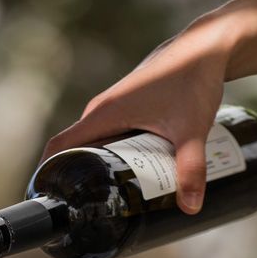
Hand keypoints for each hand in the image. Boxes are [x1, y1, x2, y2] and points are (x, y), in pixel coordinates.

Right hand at [41, 18, 230, 214]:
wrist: (209, 46)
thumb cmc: (194, 79)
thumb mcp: (192, 130)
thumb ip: (191, 169)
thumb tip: (191, 207)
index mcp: (103, 114)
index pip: (60, 146)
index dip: (47, 173)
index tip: (49, 198)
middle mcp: (102, 110)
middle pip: (77, 151)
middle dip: (79, 180)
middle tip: (88, 211)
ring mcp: (115, 107)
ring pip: (96, 143)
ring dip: (98, 169)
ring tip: (108, 200)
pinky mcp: (129, 106)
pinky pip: (110, 135)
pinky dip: (112, 155)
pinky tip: (127, 174)